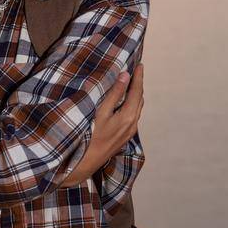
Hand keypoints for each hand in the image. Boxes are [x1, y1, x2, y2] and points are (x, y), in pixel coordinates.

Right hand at [60, 62, 143, 186]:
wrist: (87, 162)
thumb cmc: (90, 135)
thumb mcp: (101, 112)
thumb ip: (114, 94)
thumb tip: (125, 76)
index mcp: (128, 116)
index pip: (137, 91)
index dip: (139, 77)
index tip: (140, 65)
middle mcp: (133, 124)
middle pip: (140, 99)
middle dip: (138, 84)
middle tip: (136, 71)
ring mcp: (130, 131)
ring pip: (137, 108)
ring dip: (136, 94)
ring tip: (131, 83)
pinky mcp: (125, 136)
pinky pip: (133, 115)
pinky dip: (132, 103)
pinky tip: (125, 101)